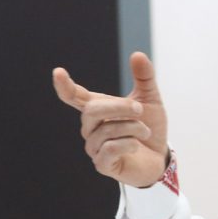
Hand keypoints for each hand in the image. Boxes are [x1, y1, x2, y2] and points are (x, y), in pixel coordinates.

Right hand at [52, 52, 169, 187]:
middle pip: (92, 111)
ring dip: (133, 127)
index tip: (58, 72)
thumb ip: (144, 78)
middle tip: (140, 109)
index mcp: (99, 109)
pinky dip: (128, 143)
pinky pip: (109, 149)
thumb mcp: (151, 99)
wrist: (160, 158)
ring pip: (106, 130)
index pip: (75, 97)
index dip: (65, 86)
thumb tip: (138, 54)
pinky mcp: (102, 164)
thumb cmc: (151, 128)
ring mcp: (94, 147)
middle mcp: (91, 128)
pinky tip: (137, 145)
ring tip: (145, 131)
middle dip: (119, 107)